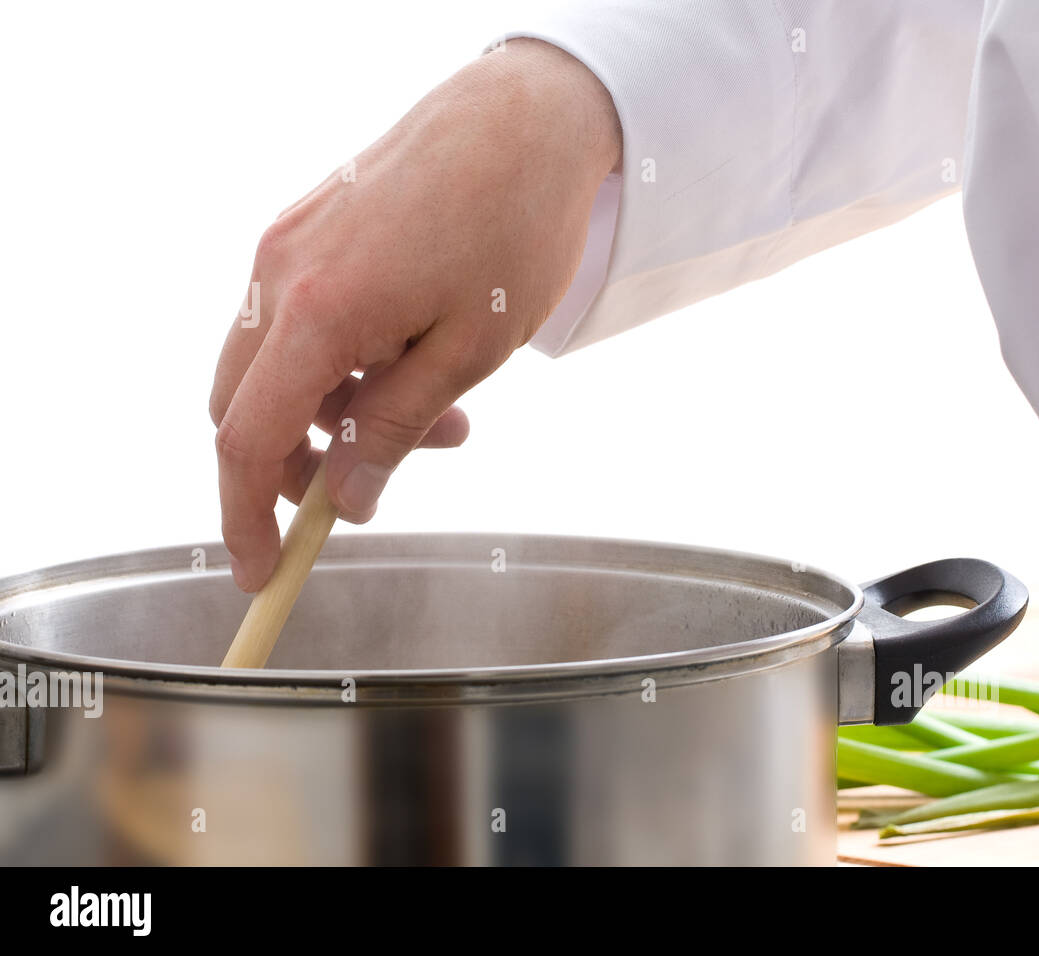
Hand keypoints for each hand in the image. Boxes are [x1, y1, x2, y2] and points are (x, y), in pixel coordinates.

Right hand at [209, 39, 621, 590]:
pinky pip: (296, 320)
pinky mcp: (306, 227)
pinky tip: (415, 362)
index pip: (247, 441)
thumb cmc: (512, 227)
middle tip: (379, 480)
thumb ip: (395, 430)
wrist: (523, 117)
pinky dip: (340, 363)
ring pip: (277, 365)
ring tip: (443, 419)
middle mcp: (279, 274)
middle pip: (244, 406)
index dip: (244, 517)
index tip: (260, 570)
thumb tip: (346, 504)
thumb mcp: (467, 351)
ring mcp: (286, 243)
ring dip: (338, 412)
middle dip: (300, 465)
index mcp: (317, 312)